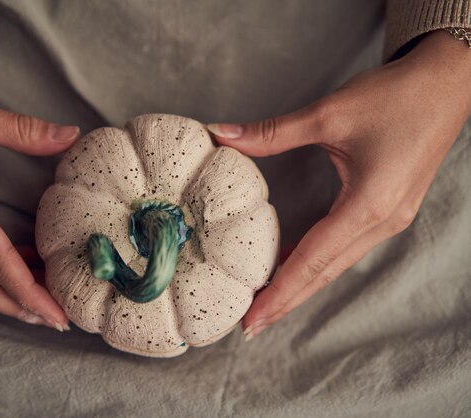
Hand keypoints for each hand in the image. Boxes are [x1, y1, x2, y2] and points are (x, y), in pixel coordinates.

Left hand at [207, 30, 470, 339]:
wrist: (447, 83)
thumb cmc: (396, 97)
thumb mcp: (328, 113)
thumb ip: (272, 132)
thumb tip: (221, 134)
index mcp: (369, 205)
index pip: (313, 260)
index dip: (280, 292)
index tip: (252, 318)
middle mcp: (382, 222)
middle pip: (324, 273)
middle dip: (286, 301)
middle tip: (250, 327)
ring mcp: (389, 220)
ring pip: (336, 264)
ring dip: (301, 286)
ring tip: (268, 306)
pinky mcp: (389, 211)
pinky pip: (346, 248)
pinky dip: (318, 263)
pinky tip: (297, 268)